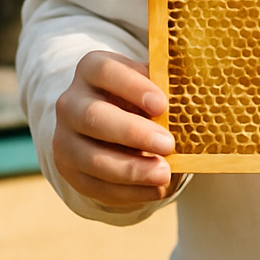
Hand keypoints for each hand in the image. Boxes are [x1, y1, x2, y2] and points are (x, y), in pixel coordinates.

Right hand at [53, 50, 178, 207]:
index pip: (107, 72)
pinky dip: (126, 192)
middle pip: (94, 117)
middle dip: (133, 133)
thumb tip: (196, 93)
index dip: (134, 88)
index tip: (162, 105)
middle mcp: (71, 102)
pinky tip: (154, 190)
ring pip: (91, 158)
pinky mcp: (67, 170)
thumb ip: (164, 85)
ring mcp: (64, 137)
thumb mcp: (149, 80)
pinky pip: (94, 186)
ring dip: (130, 170)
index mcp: (92, 68)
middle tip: (168, 144)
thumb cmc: (138, 93)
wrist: (108, 118)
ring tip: (163, 174)